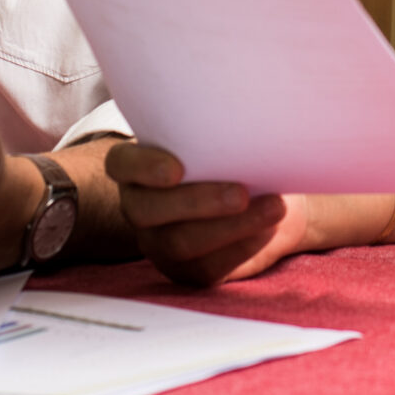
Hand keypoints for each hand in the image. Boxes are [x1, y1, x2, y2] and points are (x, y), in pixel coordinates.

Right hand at [105, 143, 312, 286]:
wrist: (255, 194)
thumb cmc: (228, 153)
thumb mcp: (217, 138)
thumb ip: (215, 133)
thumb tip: (244, 124)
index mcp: (136, 167)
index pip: (121, 165)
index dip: (143, 168)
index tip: (177, 169)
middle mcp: (139, 206)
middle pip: (148, 210)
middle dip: (197, 202)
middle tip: (242, 193)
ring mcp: (159, 242)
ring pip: (180, 243)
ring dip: (230, 227)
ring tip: (273, 209)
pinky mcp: (187, 270)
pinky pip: (208, 267)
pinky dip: (242, 246)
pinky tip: (267, 229)